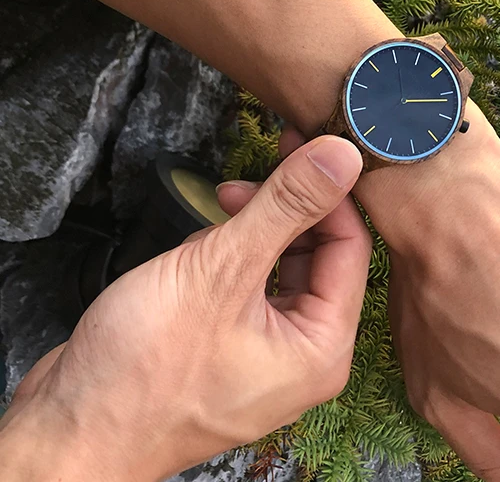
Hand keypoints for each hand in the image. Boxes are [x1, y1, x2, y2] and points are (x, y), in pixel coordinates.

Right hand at [0, 137, 370, 481]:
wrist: (67, 433)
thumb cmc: (142, 371)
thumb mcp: (222, 270)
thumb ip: (287, 207)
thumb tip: (343, 156)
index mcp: (322, 346)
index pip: (350, 245)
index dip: (327, 191)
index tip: (301, 147)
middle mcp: (303, 353)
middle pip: (316, 253)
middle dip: (280, 211)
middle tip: (244, 181)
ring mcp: (264, 352)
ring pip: (277, 265)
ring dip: (247, 234)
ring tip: (208, 228)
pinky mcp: (228, 345)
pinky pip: (246, 284)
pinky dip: (224, 260)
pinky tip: (192, 258)